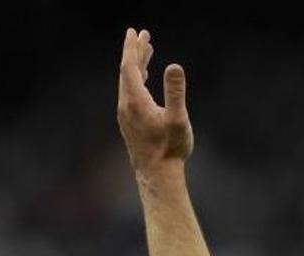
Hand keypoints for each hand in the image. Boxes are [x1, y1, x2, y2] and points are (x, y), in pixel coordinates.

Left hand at [117, 28, 193, 171]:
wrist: (157, 175)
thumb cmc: (170, 149)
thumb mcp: (178, 119)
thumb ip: (175, 92)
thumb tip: (174, 66)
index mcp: (135, 101)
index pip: (130, 66)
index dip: (133, 48)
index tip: (136, 32)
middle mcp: (126, 105)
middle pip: (127, 71)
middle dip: (134, 52)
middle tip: (142, 35)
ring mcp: (126, 114)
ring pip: (128, 82)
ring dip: (136, 65)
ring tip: (146, 51)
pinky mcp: (129, 122)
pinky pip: (130, 92)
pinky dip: (136, 79)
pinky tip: (143, 80)